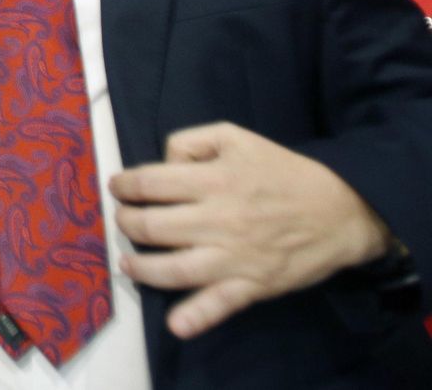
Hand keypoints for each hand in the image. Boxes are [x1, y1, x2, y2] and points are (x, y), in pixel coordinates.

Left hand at [110, 121, 392, 338]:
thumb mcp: (235, 137)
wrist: (342, 210)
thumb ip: (191, 142)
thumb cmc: (282, 172)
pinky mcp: (252, 285)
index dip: (124, 185)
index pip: (149, 183)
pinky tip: (177, 324)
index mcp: (214, 180)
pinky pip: (220, 305)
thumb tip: (162, 165)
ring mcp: (234, 256)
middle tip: (124, 219)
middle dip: (126, 222)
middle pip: (152, 226)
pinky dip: (197, 317)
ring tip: (128, 262)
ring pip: (173, 268)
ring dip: (141, 267)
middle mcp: (219, 219)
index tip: (118, 188)